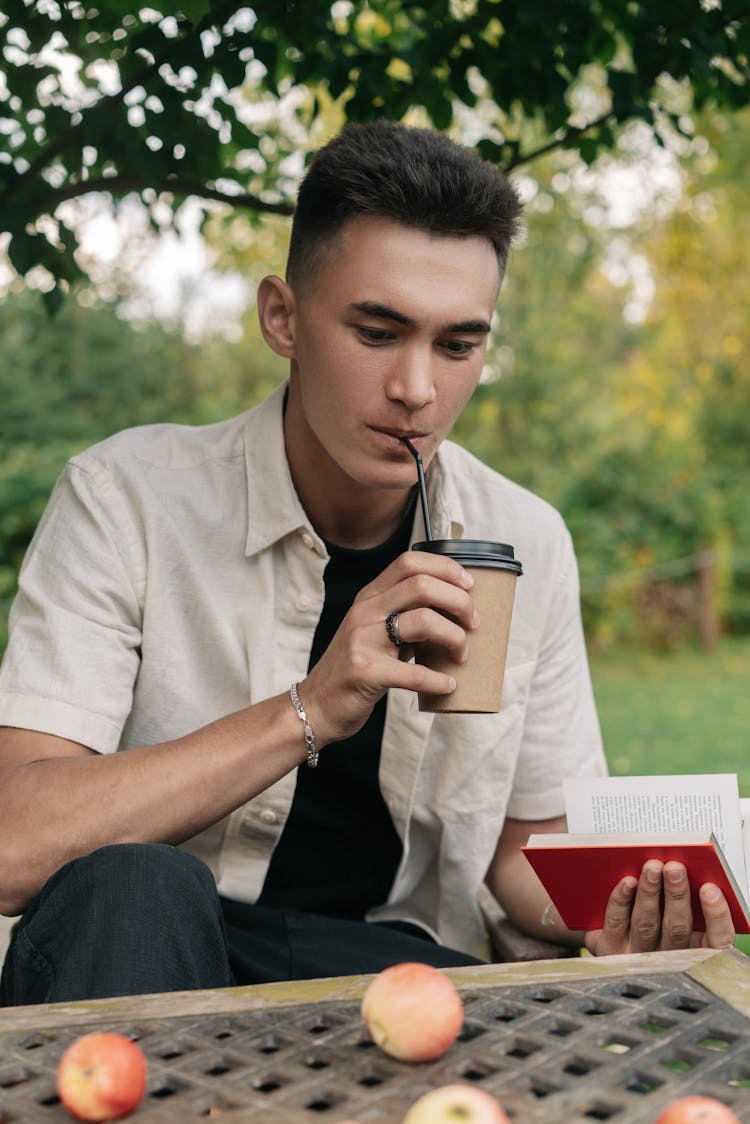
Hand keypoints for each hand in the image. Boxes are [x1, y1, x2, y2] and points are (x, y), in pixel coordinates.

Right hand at [300, 550, 477, 743]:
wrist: (316, 707)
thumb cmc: (355, 669)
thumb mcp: (373, 632)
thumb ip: (403, 616)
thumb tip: (454, 612)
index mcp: (369, 598)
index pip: (409, 562)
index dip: (445, 568)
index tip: (468, 585)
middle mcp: (365, 612)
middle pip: (422, 585)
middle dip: (458, 602)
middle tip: (473, 623)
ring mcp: (363, 640)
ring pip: (423, 621)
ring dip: (454, 638)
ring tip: (461, 655)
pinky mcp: (365, 672)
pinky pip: (414, 672)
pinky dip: (438, 680)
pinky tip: (448, 685)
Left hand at [584, 860, 735, 955]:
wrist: (611, 955)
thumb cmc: (656, 922)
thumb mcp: (677, 917)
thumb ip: (684, 900)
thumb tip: (679, 869)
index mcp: (696, 950)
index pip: (717, 941)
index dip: (717, 916)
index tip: (710, 888)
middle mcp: (669, 959)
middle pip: (677, 929)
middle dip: (676, 895)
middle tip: (674, 867)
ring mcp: (638, 957)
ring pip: (646, 924)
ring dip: (650, 893)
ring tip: (652, 867)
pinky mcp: (610, 950)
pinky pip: (617, 923)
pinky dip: (622, 901)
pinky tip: (628, 882)